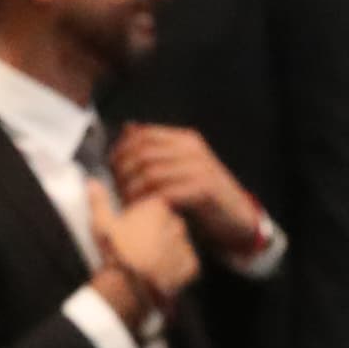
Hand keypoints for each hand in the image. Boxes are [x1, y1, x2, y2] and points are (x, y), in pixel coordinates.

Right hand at [88, 182, 199, 315]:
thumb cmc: (116, 252)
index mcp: (156, 209)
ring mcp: (185, 244)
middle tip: (137, 246)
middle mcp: (175, 223)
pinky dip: (175, 267)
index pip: (155, 207)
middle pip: (168, 223)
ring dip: (166, 249)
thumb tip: (92, 183)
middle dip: (156, 232)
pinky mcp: (191, 266)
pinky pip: (185, 263)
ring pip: (177, 243)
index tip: (132, 229)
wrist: (131, 286)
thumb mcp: (101, 223)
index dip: (143, 218)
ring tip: (147, 262)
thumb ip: (99, 200)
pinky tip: (158, 272)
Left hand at [110, 125, 268, 255]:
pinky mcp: (205, 189)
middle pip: (142, 154)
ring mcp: (200, 168)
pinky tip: (144, 212)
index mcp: (184, 139)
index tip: (111, 170)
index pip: (141, 135)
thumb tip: (127, 129)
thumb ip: (156, 150)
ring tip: (127, 204)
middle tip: (116, 191)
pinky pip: (166, 193)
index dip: (120, 152)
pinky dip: (149, 203)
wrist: (237, 218)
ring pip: (151, 174)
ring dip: (133, 191)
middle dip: (123, 174)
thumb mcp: (178, 168)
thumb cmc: (202, 195)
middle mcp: (192, 149)